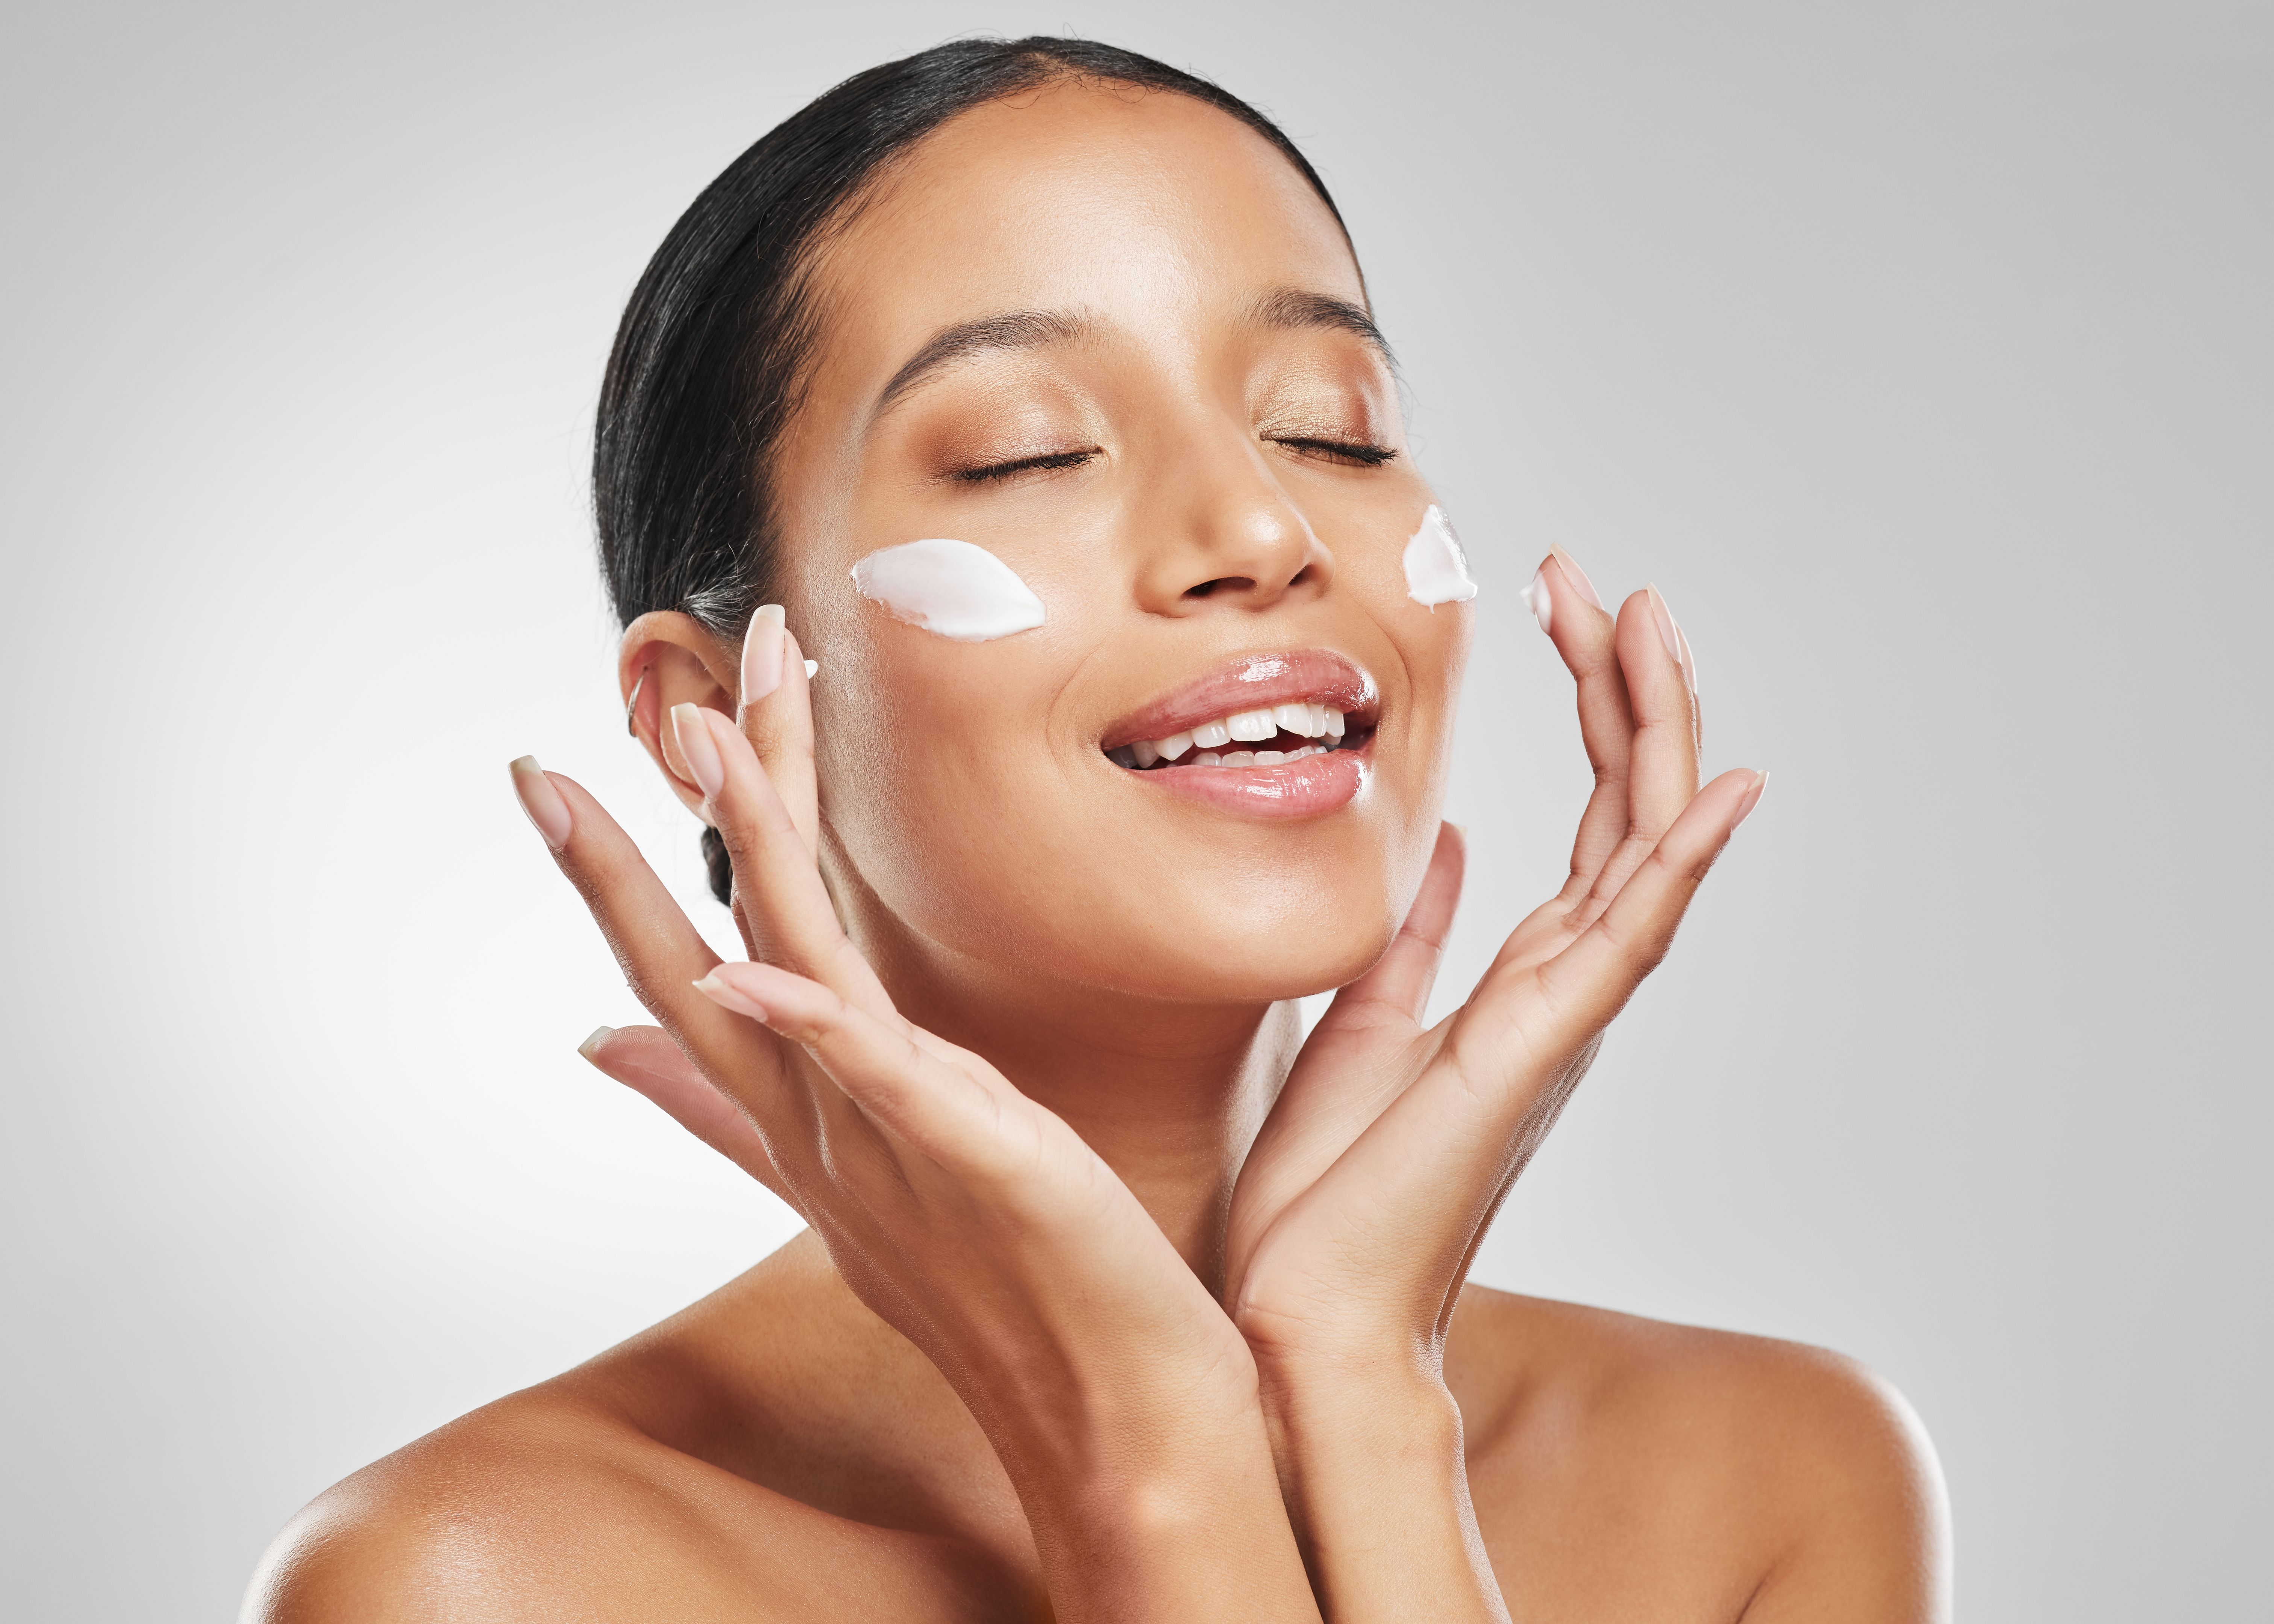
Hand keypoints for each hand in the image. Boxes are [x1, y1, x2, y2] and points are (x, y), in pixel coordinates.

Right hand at [513, 625, 1317, 1619]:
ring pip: (787, 975)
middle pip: (708, 959)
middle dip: (644, 844)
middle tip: (602, 719)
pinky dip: (811, 1020)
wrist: (1112, 1411)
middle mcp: (823, 1127)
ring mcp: (884, 1145)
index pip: (688, 974)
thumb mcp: (864, 1174)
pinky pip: (877, 1079)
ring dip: (750, 850)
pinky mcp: (971, 1160)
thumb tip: (613, 1049)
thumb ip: (743, 1111)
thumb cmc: (1011, 1285)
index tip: (554, 776)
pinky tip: (755, 962)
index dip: (616, 878)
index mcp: (809, 1119)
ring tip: (707, 734)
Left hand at [1214, 558, 1762, 1619]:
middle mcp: (1560, 992)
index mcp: (1519, 982)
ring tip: (1648, 621)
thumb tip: (1445, 842)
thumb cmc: (1329, 1187)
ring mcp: (1561, 1020)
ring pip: (1639, 849)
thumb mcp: (1361, 1017)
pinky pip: (1628, 937)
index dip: (1586, 708)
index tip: (1563, 607)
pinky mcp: (1536, 1051)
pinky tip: (1718, 785)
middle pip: (1623, 811)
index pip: (1580, 820)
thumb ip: (1418, 932)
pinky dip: (1681, 859)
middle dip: (1622, 690)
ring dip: (1652, 732)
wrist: (1301, 1308)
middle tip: (1602, 581)